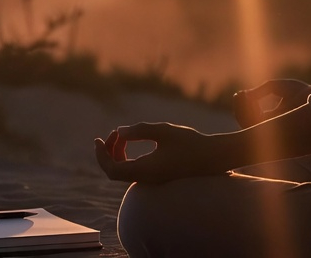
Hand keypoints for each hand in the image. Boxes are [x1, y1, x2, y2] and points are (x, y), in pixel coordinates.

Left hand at [93, 122, 227, 183]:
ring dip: (118, 153)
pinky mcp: (158, 176)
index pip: (112, 170)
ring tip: (122, 135)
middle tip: (112, 133)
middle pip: (115, 171)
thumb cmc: (189, 143)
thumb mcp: (163, 131)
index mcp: (144, 170)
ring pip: (125, 171)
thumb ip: (140, 131)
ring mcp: (152, 179)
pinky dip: (128, 157)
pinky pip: (134, 170)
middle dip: (108, 152)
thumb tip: (119, 131)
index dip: (101, 156)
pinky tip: (133, 143)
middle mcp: (146, 179)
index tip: (97, 140)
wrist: (212, 157)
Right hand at [232, 79, 310, 128]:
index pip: (251, 119)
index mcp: (272, 121)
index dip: (243, 106)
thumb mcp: (278, 87)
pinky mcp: (276, 130)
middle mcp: (272, 129)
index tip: (240, 93)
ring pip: (248, 126)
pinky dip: (249, 111)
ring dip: (242, 109)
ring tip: (243, 94)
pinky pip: (256, 124)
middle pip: (246, 124)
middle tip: (238, 94)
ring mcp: (273, 132)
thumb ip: (262, 91)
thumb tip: (246, 96)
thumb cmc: (303, 93)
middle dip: (239, 109)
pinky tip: (250, 98)